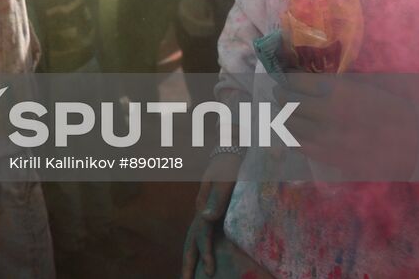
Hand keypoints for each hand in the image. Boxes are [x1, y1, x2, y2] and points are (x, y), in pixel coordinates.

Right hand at [181, 152, 240, 278]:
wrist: (230, 151)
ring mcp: (205, 213)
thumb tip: (206, 218)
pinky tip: (203, 259)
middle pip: (190, 241)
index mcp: (203, 207)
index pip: (201, 236)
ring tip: (188, 277)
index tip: (209, 273)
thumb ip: (216, 198)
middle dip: (188, 262)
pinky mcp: (213, 213)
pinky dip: (201, 250)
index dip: (205, 255)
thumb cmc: (229, 165)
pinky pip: (205, 236)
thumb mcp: (224, 179)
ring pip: (194, 239)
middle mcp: (201, 212)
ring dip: (191, 258)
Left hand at [272, 77, 417, 177]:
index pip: (297, 81)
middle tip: (279, 94)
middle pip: (289, 102)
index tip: (284, 79)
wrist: (413, 142)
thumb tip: (303, 81)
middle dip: (281, 96)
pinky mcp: (328, 157)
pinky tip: (294, 131)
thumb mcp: (360, 87)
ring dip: (283, 116)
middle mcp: (327, 113)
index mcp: (337, 91)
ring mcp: (326, 137)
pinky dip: (292, 136)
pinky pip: (298, 145)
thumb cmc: (389, 108)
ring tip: (284, 111)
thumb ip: (331, 85)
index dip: (286, 79)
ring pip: (289, 125)